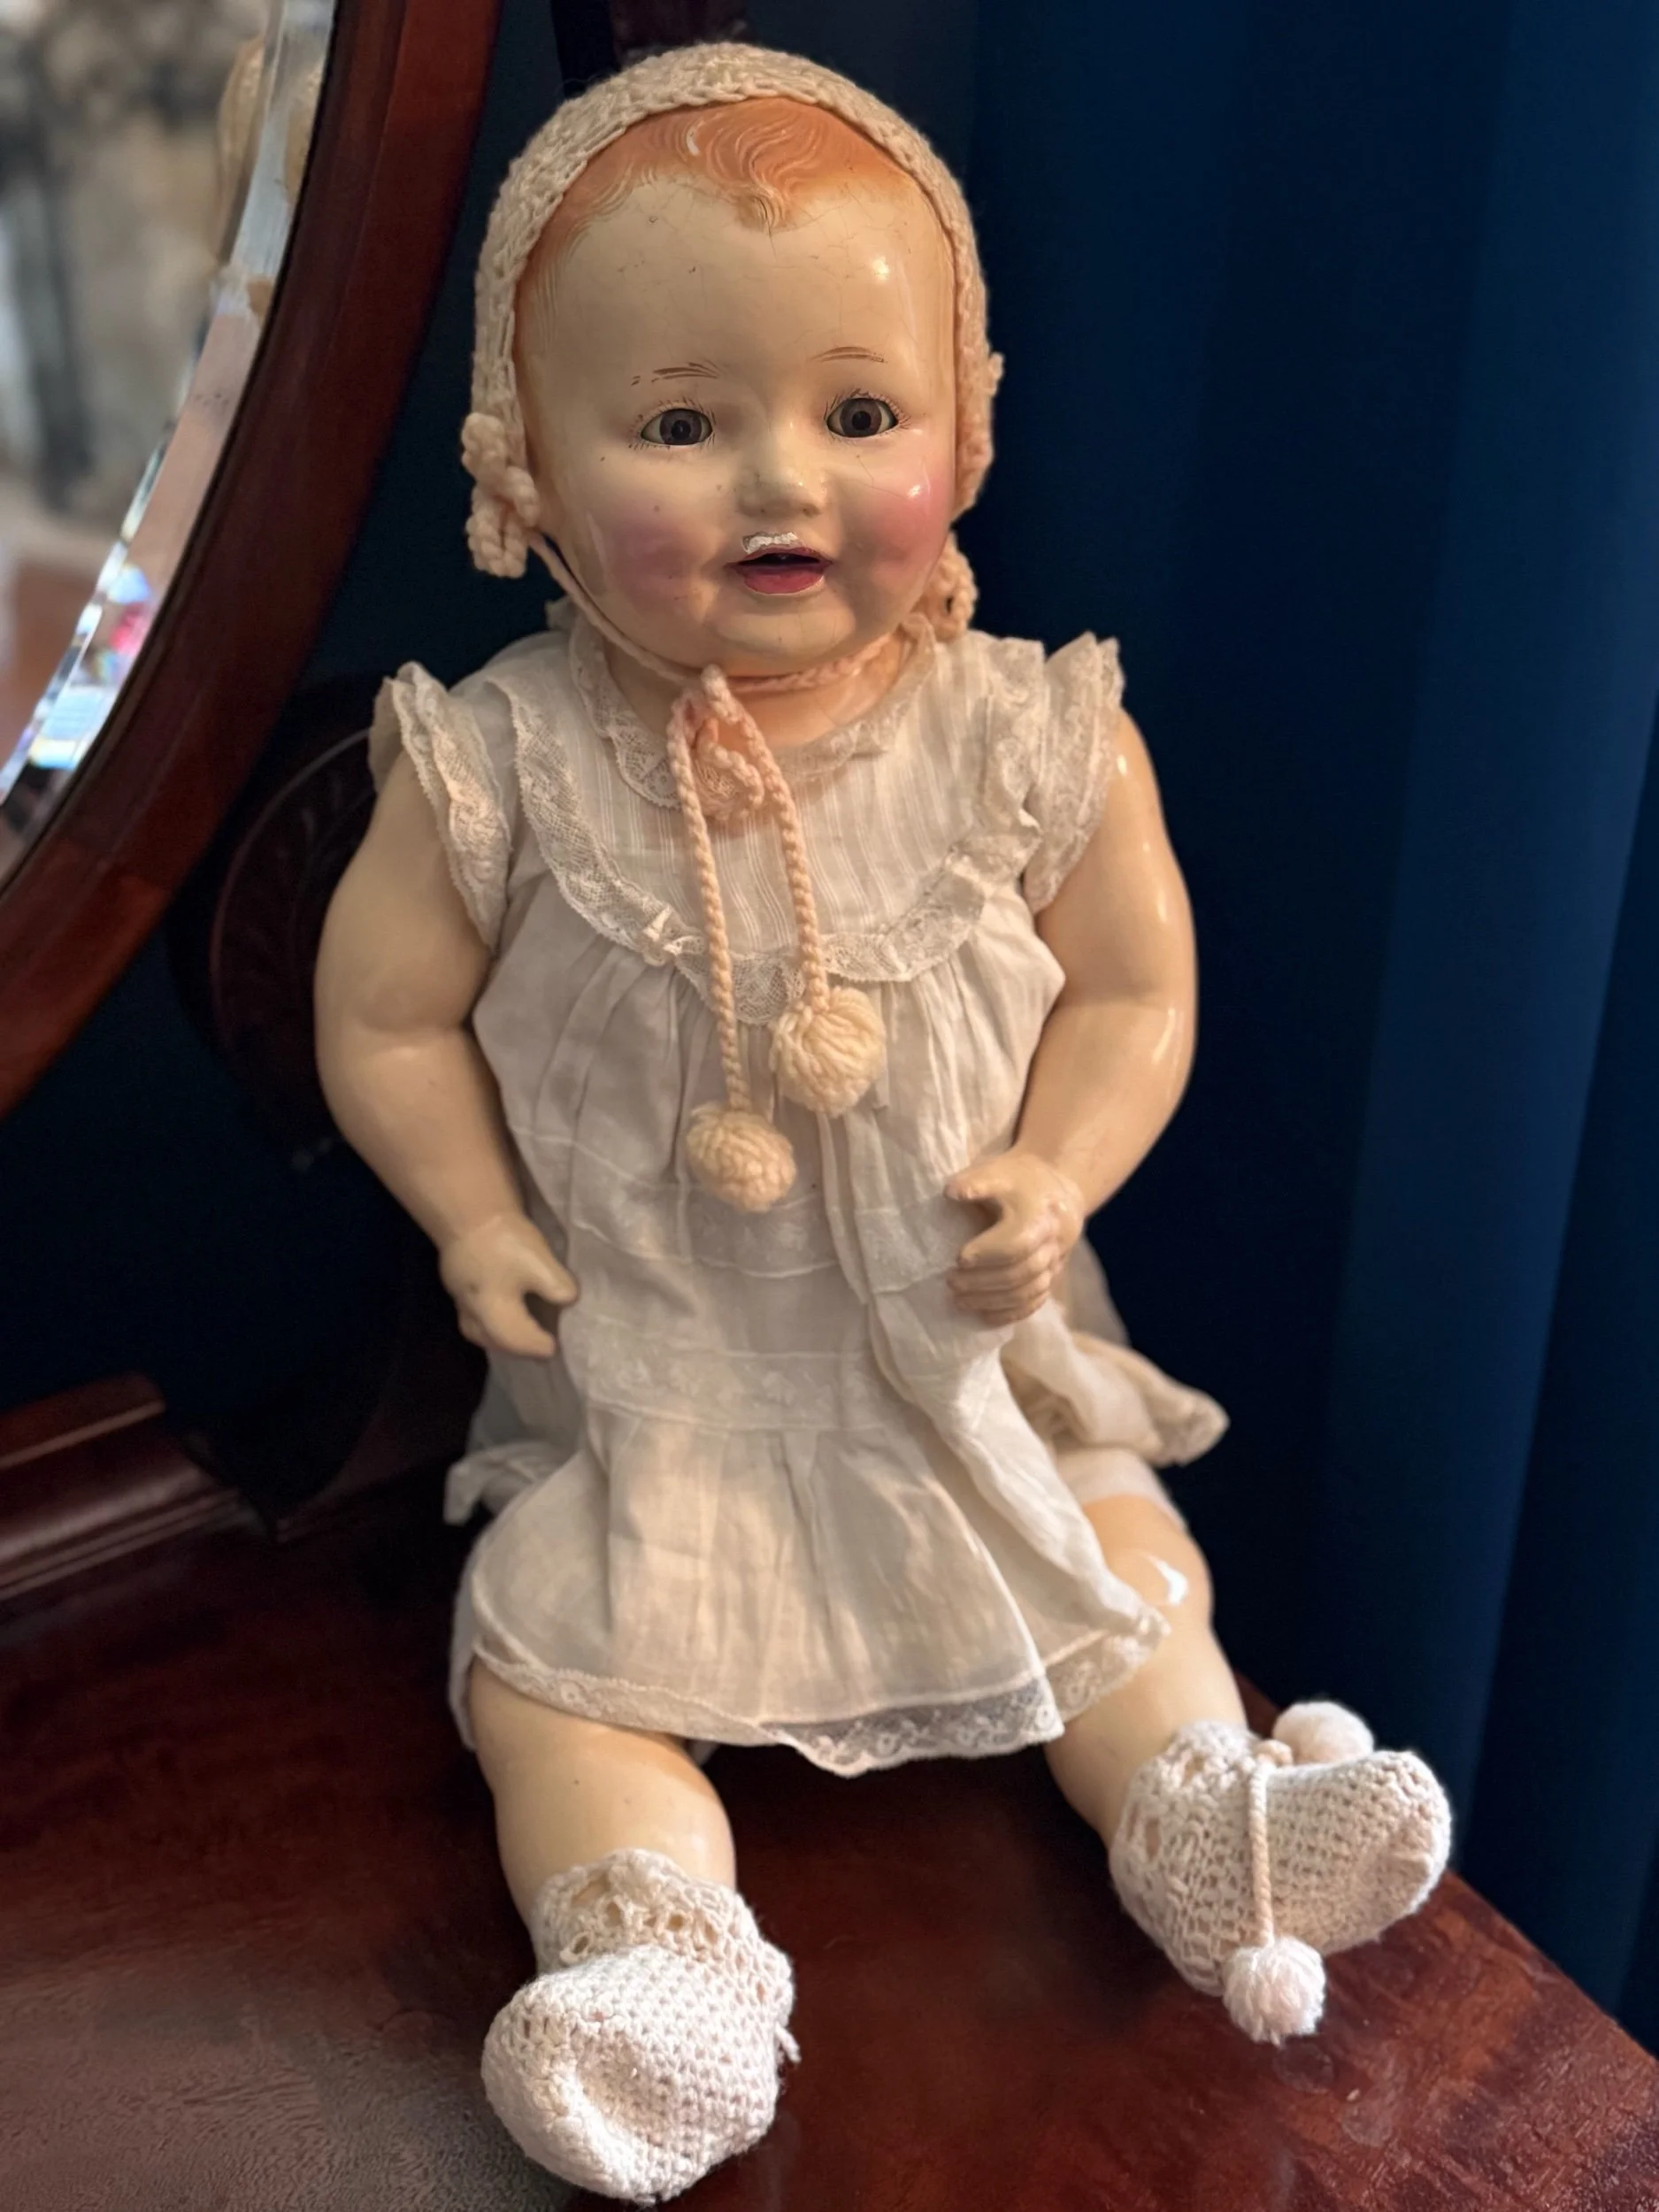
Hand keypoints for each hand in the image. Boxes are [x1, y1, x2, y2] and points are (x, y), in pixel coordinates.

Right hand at [439, 1211, 576, 1358]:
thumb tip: (568, 1301)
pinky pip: (473, 1315)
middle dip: (516, 1348)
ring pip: (478, 1330)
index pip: (517, 1340)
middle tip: (538, 1348)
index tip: (554, 1349)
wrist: (467, 1211)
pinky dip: (490, 1322)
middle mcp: (472, 1311)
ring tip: (520, 1335)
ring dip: (499, 1338)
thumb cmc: (504, 1240)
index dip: (537, 1347)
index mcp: (493, 1312)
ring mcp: (459, 1297)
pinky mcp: (455, 1282)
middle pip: (493, 1340)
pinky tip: (502, 1312)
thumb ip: (557, 1288)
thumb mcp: (540, 1263)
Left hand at [945, 1150, 1084, 1323]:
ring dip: (993, 1301)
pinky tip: (985, 1316)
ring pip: (1029, 1291)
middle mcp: (1052, 1241)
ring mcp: (1056, 1262)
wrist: (1060, 1190)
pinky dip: (1011, 1313)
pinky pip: (1036, 1302)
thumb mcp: (999, 1171)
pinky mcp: (1053, 1277)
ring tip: (959, 1301)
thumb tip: (950, 1193)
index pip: (1016, 1243)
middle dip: (984, 1282)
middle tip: (951, 1282)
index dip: (987, 1253)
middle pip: (1021, 1271)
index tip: (958, 1258)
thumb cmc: (1019, 1181)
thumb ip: (976, 1182)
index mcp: (1039, 1214)